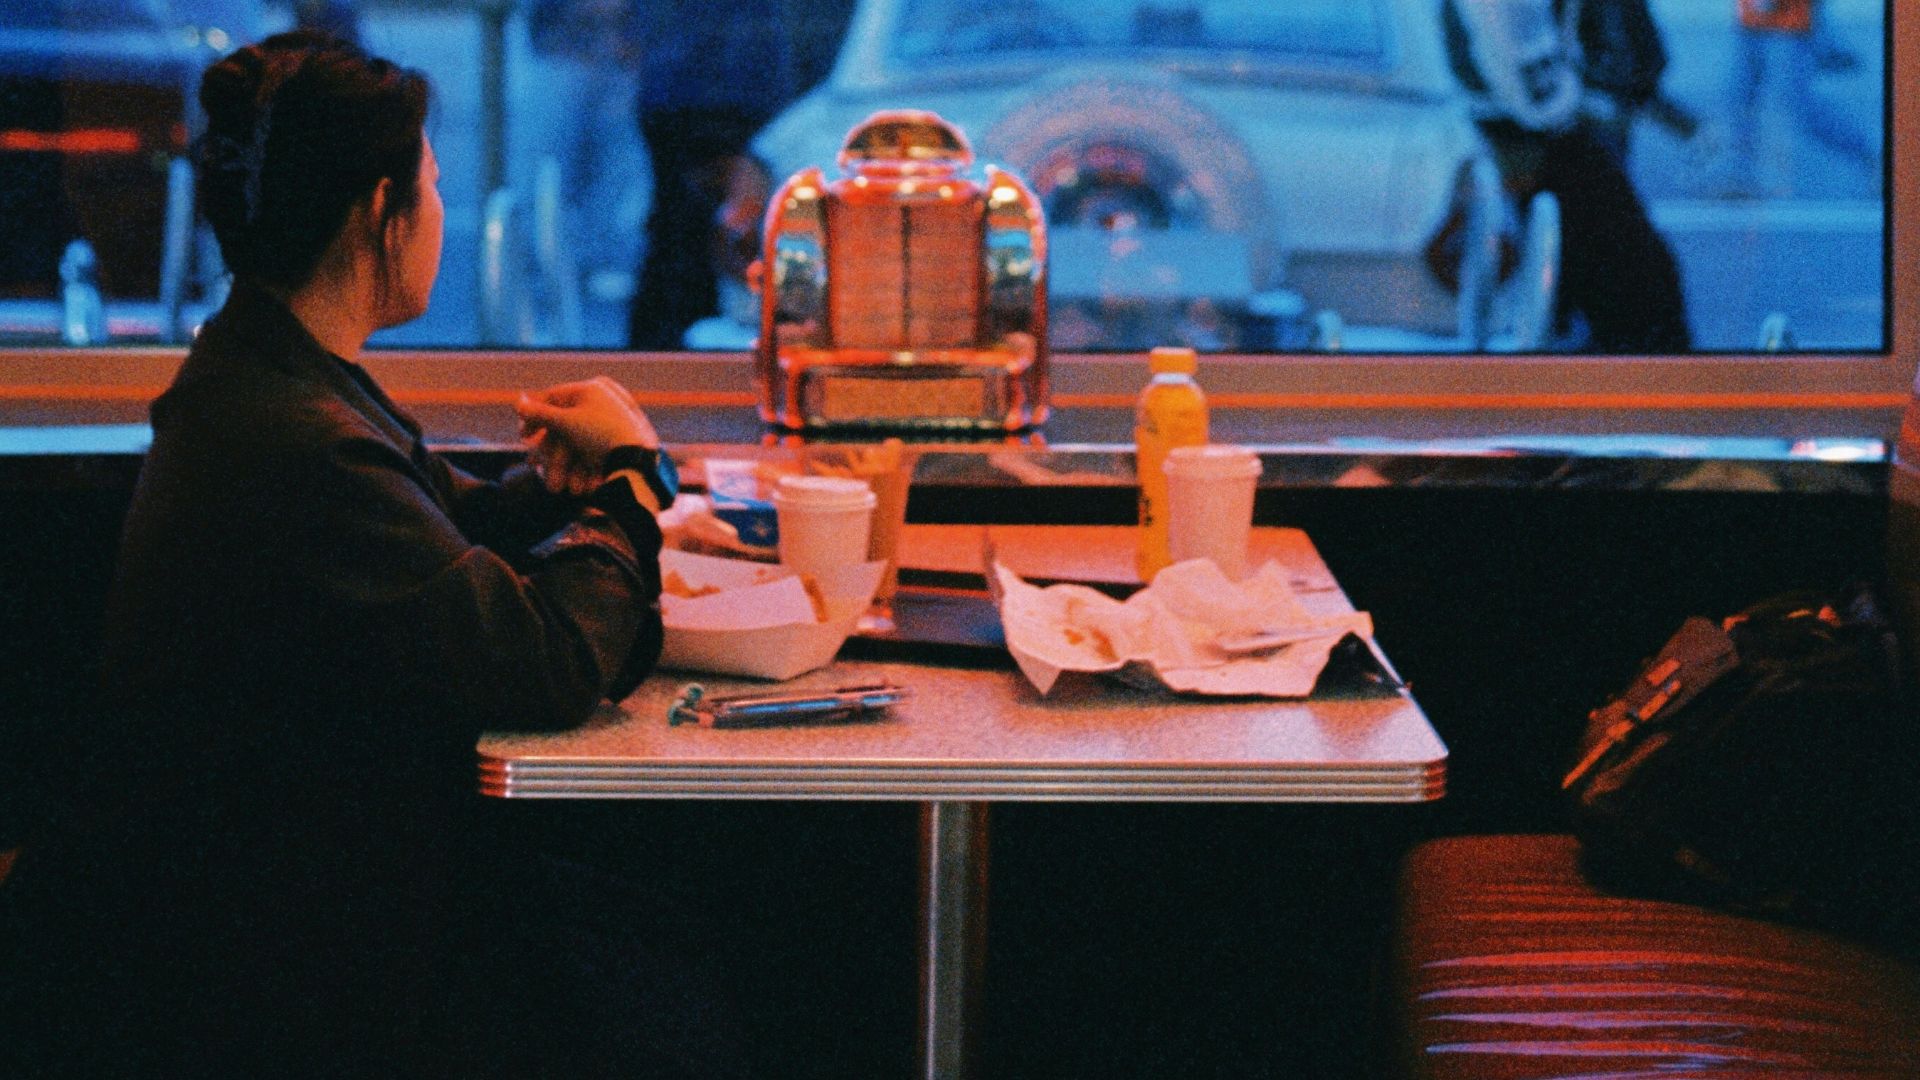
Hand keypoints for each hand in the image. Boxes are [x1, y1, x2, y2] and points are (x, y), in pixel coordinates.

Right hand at [515, 376, 657, 495]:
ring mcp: (613, 416)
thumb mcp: (566, 423)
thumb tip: (517, 402)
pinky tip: (569, 469)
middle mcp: (603, 397)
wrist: (636, 458)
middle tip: (532, 454)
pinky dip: (578, 457)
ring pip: (576, 434)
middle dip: (546, 440)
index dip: (534, 415)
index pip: (553, 396)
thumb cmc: (600, 435)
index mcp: (591, 387)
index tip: (522, 434)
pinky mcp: (620, 435)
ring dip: (559, 453)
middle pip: (564, 418)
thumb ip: (540, 413)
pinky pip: (592, 444)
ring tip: (549, 466)